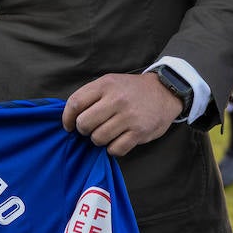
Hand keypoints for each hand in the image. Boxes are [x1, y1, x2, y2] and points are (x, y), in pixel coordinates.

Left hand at [61, 72, 181, 156]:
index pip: (76, 103)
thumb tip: (70, 116)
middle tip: (90, 129)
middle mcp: (116, 100)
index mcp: (106, 85)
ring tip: (106, 133)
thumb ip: (91, 95)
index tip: (68, 126)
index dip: (67, 118)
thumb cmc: (131, 90)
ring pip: (98, 138)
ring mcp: (129, 117)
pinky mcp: (139, 132)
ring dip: (98, 140)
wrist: (164, 92)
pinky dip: (113, 149)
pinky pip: (115, 149)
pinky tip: (117, 141)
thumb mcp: (110, 82)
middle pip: (84, 123)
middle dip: (83, 130)